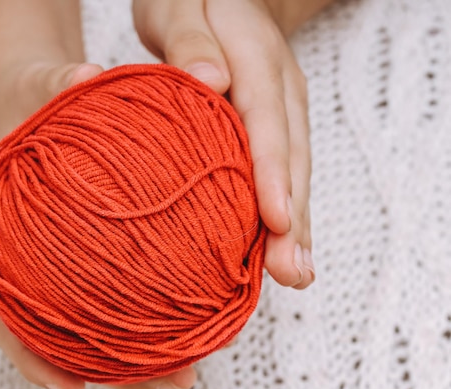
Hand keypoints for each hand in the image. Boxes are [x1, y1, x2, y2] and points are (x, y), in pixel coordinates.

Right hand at [0, 62, 197, 388]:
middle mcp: (42, 260)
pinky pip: (125, 287)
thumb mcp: (39, 88)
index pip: (10, 310)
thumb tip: (84, 77)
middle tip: (171, 382)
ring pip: (100, 324)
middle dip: (116, 366)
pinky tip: (192, 316)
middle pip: (67, 335)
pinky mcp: (104, 247)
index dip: (34, 354)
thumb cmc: (35, 103)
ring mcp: (73, 259)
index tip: (71, 387)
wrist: (42, 102)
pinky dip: (154, 311)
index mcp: (11, 237)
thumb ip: (56, 83)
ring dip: (144, 355)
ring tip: (192, 370)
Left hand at [133, 0, 329, 288]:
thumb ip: (190, 41)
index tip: (275, 221)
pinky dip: (281, 209)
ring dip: (295, 224)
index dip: (273, 174)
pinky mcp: (273, 123)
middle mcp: (280, 88)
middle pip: (291, 156)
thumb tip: (211, 83)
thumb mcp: (180, 6)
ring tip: (294, 275)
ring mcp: (282, 108)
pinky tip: (278, 246)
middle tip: (292, 272)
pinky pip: (280, 169)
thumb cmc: (188, 0)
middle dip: (293, 217)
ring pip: (293, 170)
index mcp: (257, 57)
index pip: (269, 121)